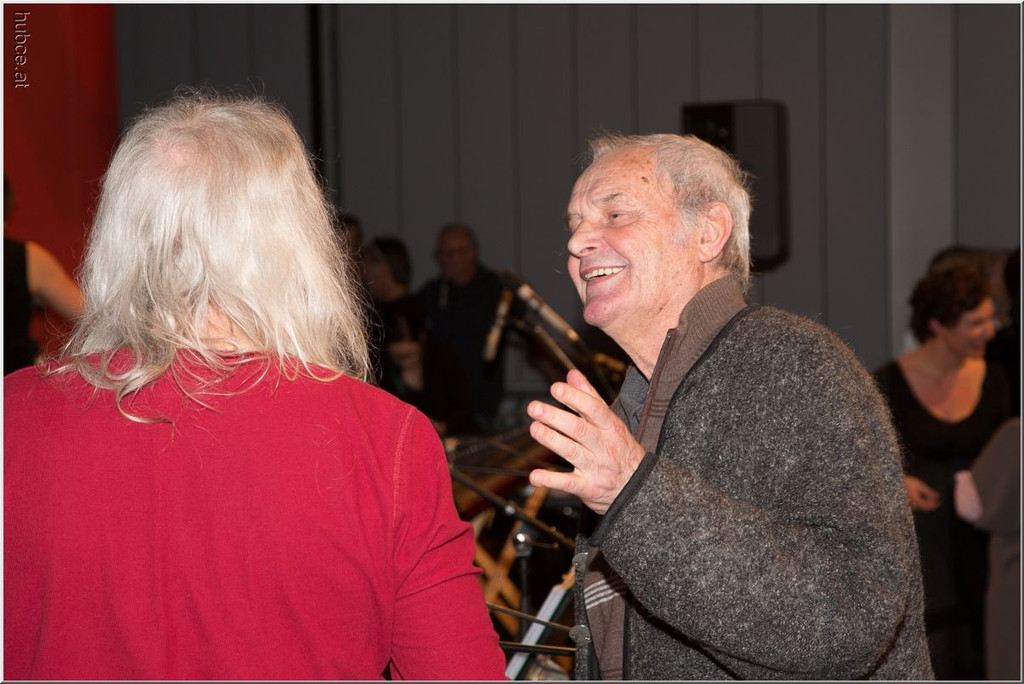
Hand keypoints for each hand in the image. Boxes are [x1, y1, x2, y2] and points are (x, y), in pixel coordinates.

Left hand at [527, 370, 644, 514]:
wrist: (640, 488)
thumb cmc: (622, 450)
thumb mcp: (612, 422)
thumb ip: (591, 398)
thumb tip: (572, 374)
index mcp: (610, 427)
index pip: (593, 409)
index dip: (574, 398)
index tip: (555, 388)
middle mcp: (603, 446)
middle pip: (579, 430)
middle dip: (556, 417)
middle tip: (535, 407)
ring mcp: (596, 467)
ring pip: (572, 452)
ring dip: (552, 440)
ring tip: (535, 429)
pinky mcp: (588, 487)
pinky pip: (568, 483)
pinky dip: (551, 480)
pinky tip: (535, 476)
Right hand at [904, 475, 940, 511]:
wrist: (894, 482)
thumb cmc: (907, 483)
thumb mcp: (920, 485)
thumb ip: (929, 492)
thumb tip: (938, 497)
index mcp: (917, 501)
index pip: (928, 506)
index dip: (935, 505)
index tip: (940, 502)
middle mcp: (912, 505)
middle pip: (924, 508)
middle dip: (931, 505)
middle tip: (936, 501)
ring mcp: (908, 504)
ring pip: (919, 507)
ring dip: (925, 504)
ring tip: (930, 500)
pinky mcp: (905, 502)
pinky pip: (915, 504)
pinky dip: (920, 503)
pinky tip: (921, 499)